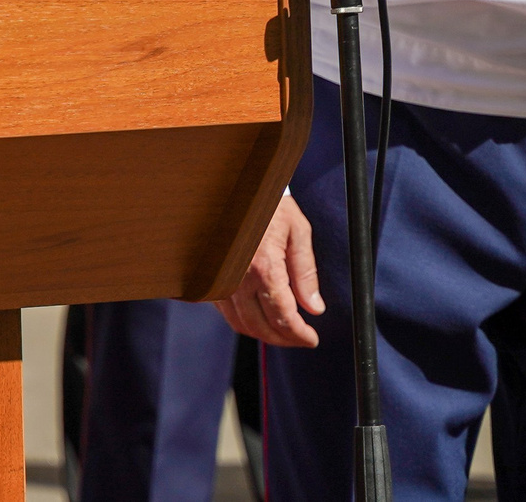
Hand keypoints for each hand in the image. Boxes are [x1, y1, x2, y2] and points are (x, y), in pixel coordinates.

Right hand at [214, 194, 323, 346]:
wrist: (232, 186)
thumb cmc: (269, 205)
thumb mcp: (297, 232)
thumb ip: (306, 273)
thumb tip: (315, 308)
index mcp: (264, 267)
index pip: (283, 317)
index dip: (300, 334)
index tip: (312, 339)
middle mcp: (238, 278)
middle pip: (261, 327)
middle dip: (284, 339)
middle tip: (301, 339)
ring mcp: (220, 279)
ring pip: (240, 323)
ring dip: (263, 334)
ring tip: (283, 331)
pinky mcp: (210, 277)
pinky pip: (226, 310)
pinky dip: (244, 320)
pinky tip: (260, 314)